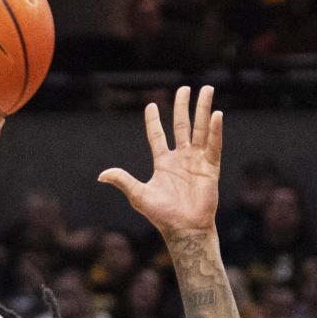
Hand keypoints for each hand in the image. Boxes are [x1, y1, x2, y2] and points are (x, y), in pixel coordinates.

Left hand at [99, 86, 221, 238]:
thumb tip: (101, 175)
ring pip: (200, 129)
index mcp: (163, 163)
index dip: (153, 121)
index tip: (151, 105)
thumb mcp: (139, 196)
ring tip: (206, 89)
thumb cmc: (162, 215)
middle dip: (183, 107)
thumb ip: (123, 181)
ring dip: (203, 109)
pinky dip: (215, 131)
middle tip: (184, 88)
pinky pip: (213, 145)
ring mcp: (196, 161)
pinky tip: (216, 114)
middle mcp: (181, 158)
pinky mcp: (210, 168)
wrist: (184, 229)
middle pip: (182, 126)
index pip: (157, 136)